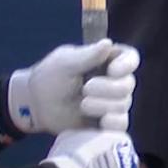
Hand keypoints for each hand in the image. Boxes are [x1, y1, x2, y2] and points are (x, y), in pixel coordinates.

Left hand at [8, 40, 139, 133]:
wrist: (37, 105)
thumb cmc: (50, 77)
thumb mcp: (66, 63)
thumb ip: (88, 55)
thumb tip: (108, 43)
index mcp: (107, 60)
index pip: (130, 58)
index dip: (127, 65)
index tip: (112, 71)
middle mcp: (114, 81)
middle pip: (128, 84)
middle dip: (108, 88)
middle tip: (85, 89)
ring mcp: (112, 102)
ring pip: (123, 104)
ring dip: (103, 105)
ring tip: (82, 105)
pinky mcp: (107, 123)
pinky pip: (121, 124)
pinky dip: (114, 123)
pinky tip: (102, 121)